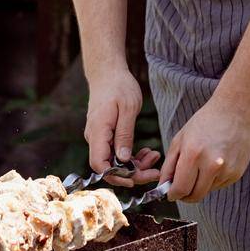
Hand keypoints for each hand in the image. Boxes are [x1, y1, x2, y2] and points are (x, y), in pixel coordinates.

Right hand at [84, 68, 161, 184]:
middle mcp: (95, 137)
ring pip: (115, 161)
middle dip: (132, 173)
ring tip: (154, 156)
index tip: (134, 178)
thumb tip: (123, 159)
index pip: (99, 164)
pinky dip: (131, 155)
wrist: (107, 72)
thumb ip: (124, 135)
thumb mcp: (128, 108)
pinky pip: (116, 152)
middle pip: (109, 167)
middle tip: (154, 171)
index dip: (115, 176)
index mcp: (98, 131)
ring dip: (135, 164)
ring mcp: (99, 137)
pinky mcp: (105, 135)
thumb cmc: (118, 85)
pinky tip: (147, 151)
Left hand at [159, 95, 249, 203]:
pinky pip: (219, 186)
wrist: (234, 111)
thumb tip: (163, 188)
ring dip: (200, 185)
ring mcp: (226, 171)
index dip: (173, 194)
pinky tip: (215, 162)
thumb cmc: (204, 123)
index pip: (180, 189)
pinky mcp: (236, 174)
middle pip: (194, 196)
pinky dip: (213, 180)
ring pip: (206, 191)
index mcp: (193, 154)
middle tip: (182, 186)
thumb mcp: (180, 139)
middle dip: (185, 195)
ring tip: (201, 164)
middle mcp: (212, 165)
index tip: (171, 193)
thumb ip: (169, 166)